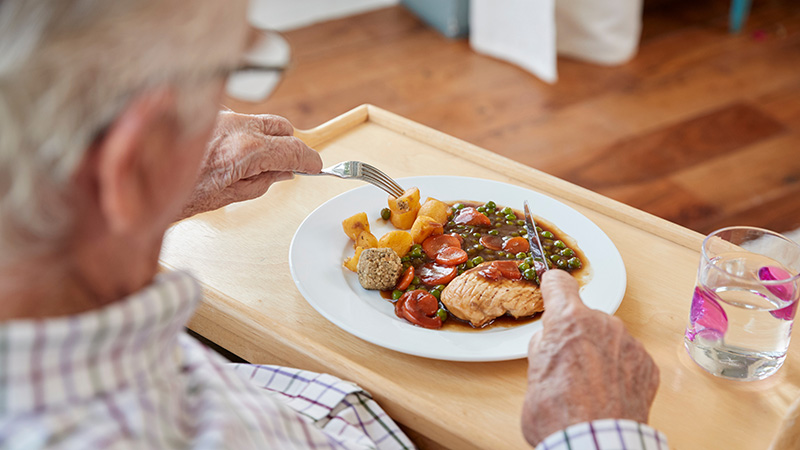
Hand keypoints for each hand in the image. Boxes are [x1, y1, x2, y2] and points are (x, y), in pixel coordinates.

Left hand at [180, 111, 321, 218]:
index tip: (315, 166)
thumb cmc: (181, 195)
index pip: (294, 149)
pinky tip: (229, 151)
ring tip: (255, 161)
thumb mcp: (232, 197)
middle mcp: (237, 127)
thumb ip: (265, 181)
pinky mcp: (207, 114)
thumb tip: (284, 172)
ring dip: (266, 137)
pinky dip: (241, 132)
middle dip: (290, 144)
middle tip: (287, 164)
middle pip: (283, 127)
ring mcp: (221, 117)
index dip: (309, 160)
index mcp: (247, 151)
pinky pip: (236, 119)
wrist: (142, 183)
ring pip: (260, 120)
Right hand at [521, 270, 658, 446]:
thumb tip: (551, 340)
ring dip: (600, 353)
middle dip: (577, 335)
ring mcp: (628, 343)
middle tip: (567, 365)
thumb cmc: (558, 414)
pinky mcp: (647, 365)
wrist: (594, 444)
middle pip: (586, 317)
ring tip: (589, 385)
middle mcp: (602, 323)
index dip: (553, 287)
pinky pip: (629, 358)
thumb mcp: (533, 373)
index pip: (559, 284)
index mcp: (568, 320)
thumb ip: (544, 346)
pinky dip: (620, 371)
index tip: (553, 288)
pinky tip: (608, 393)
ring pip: (609, 338)